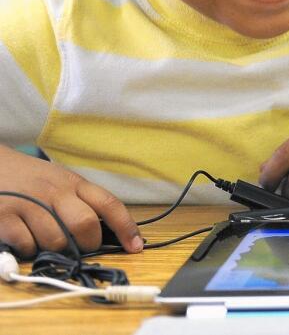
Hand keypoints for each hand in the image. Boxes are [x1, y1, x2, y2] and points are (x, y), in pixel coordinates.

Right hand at [0, 145, 141, 256]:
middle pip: (85, 225)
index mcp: (74, 183)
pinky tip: (25, 238)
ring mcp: (29, 203)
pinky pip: (27, 245)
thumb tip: (108, 232)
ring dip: (55, 248)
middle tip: (81, 247)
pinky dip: (29, 249)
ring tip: (46, 239)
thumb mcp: (60, 181)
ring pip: (56, 240)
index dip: (126, 227)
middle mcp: (54, 191)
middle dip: (88, 244)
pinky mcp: (4, 217)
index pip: (109, 203)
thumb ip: (81, 201)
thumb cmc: (30, 179)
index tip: (135, 246)